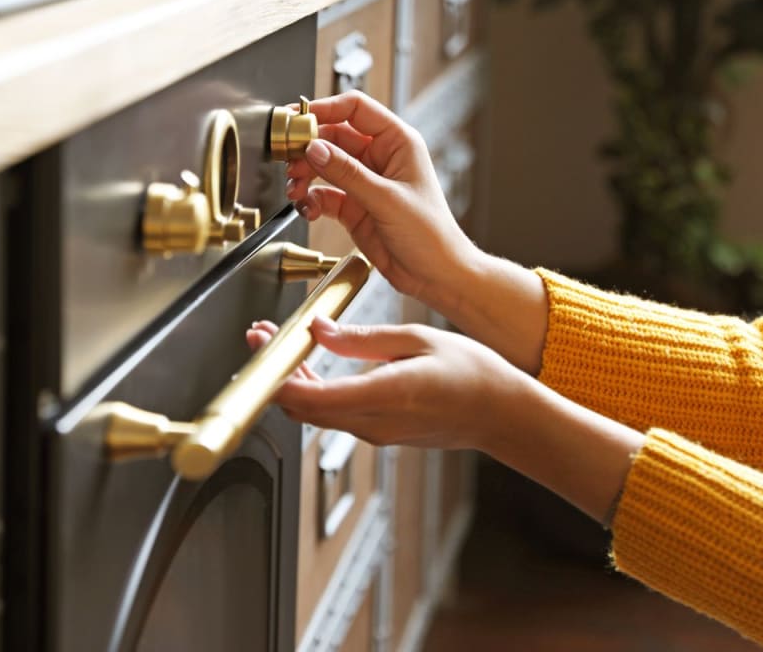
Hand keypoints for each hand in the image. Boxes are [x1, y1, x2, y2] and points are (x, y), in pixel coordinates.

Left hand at [246, 316, 514, 449]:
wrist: (502, 414)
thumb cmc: (472, 375)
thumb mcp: (417, 338)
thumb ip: (362, 337)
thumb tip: (320, 328)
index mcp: (386, 396)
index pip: (313, 397)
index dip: (276, 376)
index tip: (260, 348)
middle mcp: (375, 423)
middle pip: (304, 408)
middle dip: (274, 374)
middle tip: (261, 338)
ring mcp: (375, 433)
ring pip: (316, 414)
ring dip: (291, 383)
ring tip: (280, 346)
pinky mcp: (378, 434)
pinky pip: (334, 416)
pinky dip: (313, 392)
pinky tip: (308, 367)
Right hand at [285, 90, 477, 311]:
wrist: (436, 275)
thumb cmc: (432, 235)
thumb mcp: (386, 199)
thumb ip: (347, 173)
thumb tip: (315, 149)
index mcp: (397, 143)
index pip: (356, 109)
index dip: (325, 109)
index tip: (299, 118)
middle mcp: (379, 158)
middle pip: (333, 137)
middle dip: (308, 147)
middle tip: (288, 159)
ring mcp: (365, 182)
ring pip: (324, 166)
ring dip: (305, 174)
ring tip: (295, 188)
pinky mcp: (354, 207)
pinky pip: (324, 195)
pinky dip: (311, 200)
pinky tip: (308, 208)